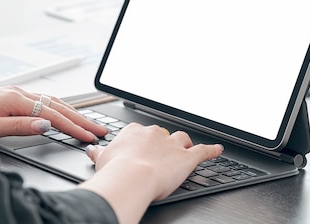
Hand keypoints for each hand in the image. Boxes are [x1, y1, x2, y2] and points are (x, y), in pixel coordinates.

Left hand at [0, 86, 107, 140]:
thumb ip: (20, 126)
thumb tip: (46, 125)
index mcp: (15, 100)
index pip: (53, 114)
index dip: (73, 126)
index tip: (89, 135)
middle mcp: (18, 93)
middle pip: (57, 106)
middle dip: (81, 118)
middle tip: (100, 129)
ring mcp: (15, 94)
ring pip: (52, 102)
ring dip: (73, 113)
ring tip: (89, 122)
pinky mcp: (11, 97)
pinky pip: (43, 101)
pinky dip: (59, 108)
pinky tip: (64, 113)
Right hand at [80, 123, 222, 223]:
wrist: (131, 177)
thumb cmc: (115, 170)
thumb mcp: (101, 159)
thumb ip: (98, 153)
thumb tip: (91, 149)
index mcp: (134, 132)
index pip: (140, 132)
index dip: (142, 142)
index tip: (141, 147)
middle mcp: (154, 134)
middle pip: (161, 135)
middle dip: (162, 143)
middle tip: (160, 153)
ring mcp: (171, 144)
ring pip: (181, 139)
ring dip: (184, 144)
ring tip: (186, 149)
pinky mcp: (187, 157)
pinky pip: (202, 151)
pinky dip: (212, 150)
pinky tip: (218, 150)